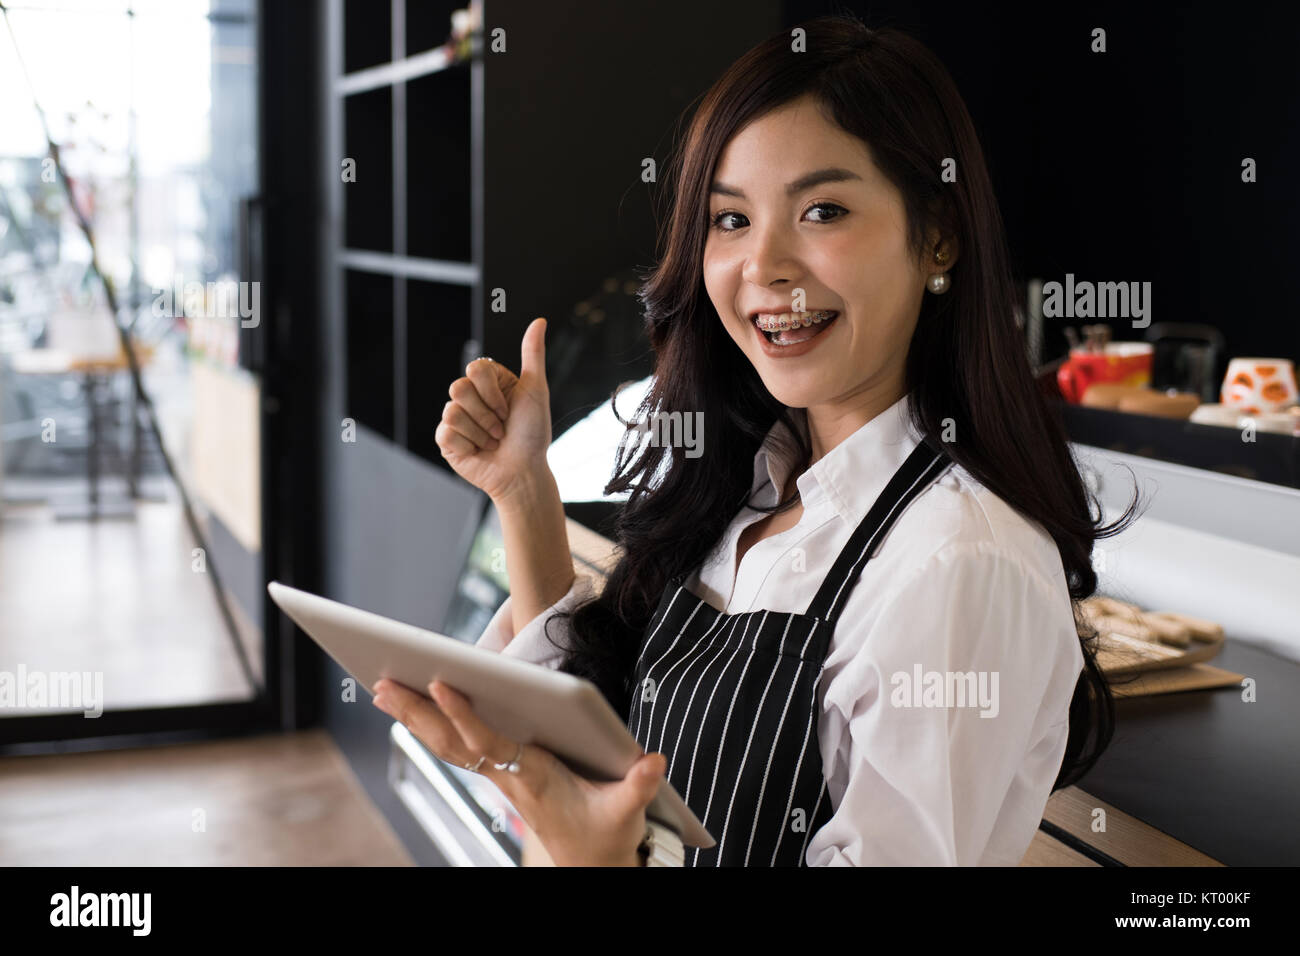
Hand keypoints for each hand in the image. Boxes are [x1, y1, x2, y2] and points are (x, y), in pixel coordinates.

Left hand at [371, 677, 666, 866]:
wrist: (591, 864)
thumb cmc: (606, 833)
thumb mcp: (626, 812)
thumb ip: (638, 786)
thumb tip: (654, 761)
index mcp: (533, 778)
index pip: (490, 742)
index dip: (464, 715)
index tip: (440, 684)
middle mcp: (508, 775)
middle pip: (453, 741)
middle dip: (417, 712)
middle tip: (382, 683)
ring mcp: (501, 775)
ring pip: (448, 743)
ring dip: (415, 717)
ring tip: (383, 688)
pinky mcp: (502, 773)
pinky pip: (459, 746)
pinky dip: (433, 725)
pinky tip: (413, 708)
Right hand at [435, 317, 553, 502]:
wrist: (523, 472)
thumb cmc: (533, 434)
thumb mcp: (536, 390)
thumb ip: (533, 354)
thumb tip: (540, 320)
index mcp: (489, 383)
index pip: (474, 369)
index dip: (492, 392)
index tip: (508, 409)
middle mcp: (470, 398)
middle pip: (458, 387)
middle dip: (486, 413)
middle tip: (501, 428)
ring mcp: (456, 419)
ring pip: (452, 411)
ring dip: (480, 432)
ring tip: (492, 442)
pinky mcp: (446, 440)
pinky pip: (446, 432)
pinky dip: (468, 444)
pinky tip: (478, 451)